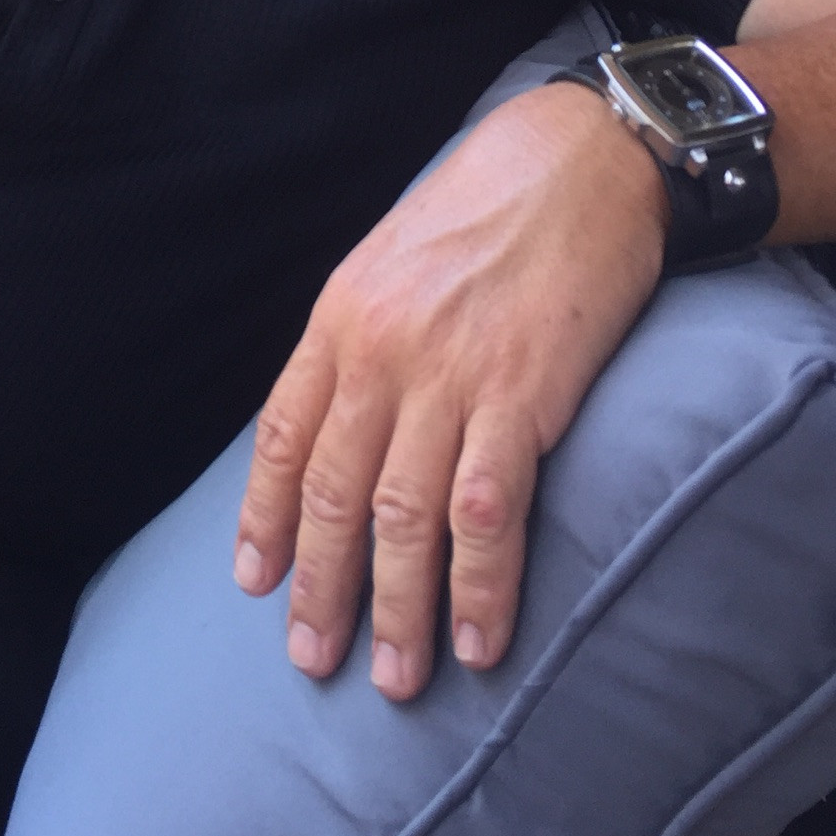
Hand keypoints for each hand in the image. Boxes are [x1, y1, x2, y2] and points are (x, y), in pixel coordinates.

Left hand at [234, 84, 664, 700]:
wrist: (579, 159)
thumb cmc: (491, 206)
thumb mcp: (395, 260)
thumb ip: (366, 337)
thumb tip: (347, 418)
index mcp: (341, 317)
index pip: (285, 434)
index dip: (266, 513)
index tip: (255, 580)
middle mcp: (380, 351)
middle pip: (336, 491)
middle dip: (321, 585)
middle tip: (315, 659)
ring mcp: (448, 376)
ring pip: (404, 517)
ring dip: (397, 607)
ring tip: (395, 676)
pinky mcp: (521, 394)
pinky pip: (488, 511)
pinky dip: (481, 586)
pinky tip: (480, 639)